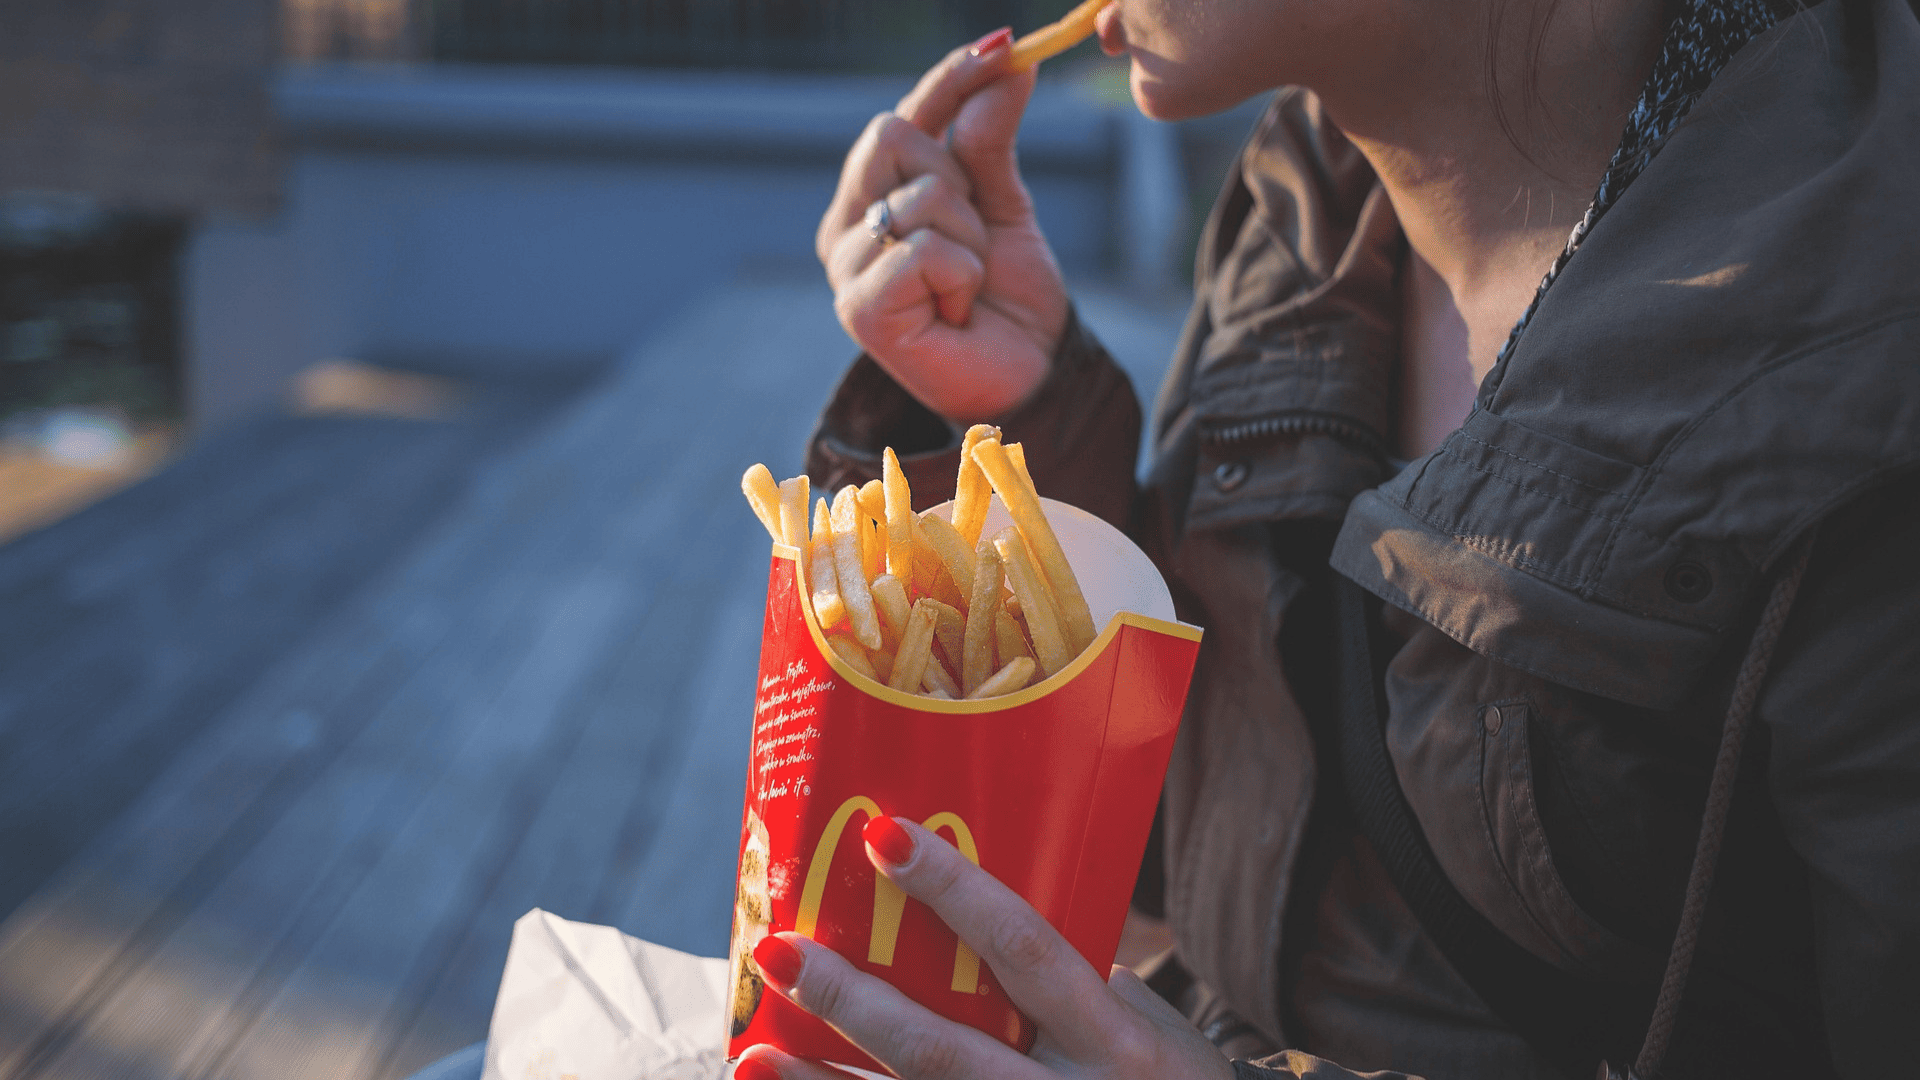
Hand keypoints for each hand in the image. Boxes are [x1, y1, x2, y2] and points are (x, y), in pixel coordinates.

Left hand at [736, 818, 1235, 1079]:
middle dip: (852, 1001)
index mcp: (1119, 1044)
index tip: (882, 835)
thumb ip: (1075, 987)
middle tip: (778, 950)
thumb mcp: (1154, 1033)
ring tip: (750, 1051)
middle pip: (943, 1052)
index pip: (1028, 951)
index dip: (956, 893)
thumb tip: (975, 926)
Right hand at [816, 32, 1068, 422]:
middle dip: (959, 179)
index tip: (1006, 45)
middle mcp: (845, 229)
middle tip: (976, 237)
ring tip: (968, 286)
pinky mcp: (859, 310)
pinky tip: (957, 311)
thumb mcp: (1004, 204)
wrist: (1029, 376)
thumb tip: (1008, 60)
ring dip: (970, 238)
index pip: (900, 116)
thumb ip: (990, 138)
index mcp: (869, 198)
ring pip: (919, 195)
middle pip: (891, 135)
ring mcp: (844, 270)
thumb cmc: (1008, 299)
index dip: (949, 78)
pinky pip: (923, 248)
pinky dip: (962, 275)